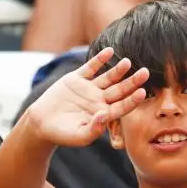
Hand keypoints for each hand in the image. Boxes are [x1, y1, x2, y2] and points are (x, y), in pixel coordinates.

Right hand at [20, 47, 149, 147]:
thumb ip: (94, 129)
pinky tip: (109, 51)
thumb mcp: (79, 136)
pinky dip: (99, 59)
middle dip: (133, 81)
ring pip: (108, 77)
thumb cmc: (62, 134)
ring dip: (118, 70)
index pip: (123, 106)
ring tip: (128, 62)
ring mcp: (89, 88)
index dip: (133, 99)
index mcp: (104, 114)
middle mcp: (100, 100)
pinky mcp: (77, 79)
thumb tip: (104, 115)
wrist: (41, 123)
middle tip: (145, 72)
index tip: (142, 92)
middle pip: (120, 89)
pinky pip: (91, 67)